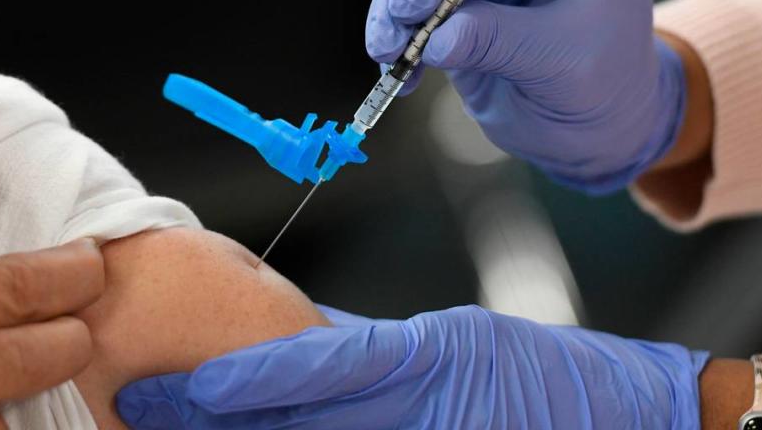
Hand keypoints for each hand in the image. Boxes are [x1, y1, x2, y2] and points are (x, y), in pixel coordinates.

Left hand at [116, 304, 707, 429]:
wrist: (617, 419)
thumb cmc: (535, 376)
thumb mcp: (450, 343)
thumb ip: (371, 349)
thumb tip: (298, 340)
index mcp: (419, 360)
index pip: (316, 369)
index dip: (244, 382)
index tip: (180, 388)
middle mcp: (412, 407)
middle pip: (299, 420)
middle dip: (215, 422)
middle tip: (145, 415)